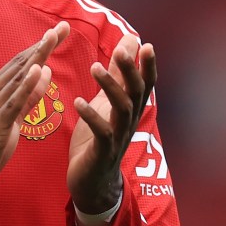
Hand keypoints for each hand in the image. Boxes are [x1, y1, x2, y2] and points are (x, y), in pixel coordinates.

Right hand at [0, 21, 70, 216]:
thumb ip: (27, 99)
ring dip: (36, 57)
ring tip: (52, 37)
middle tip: (63, 26)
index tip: (59, 31)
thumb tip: (44, 72)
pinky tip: (37, 70)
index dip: (40, 47)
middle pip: (21, 65)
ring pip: (17, 78)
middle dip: (43, 45)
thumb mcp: (10, 121)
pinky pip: (13, 103)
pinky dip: (25, 85)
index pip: (21, 64)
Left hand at [67, 34, 155, 213]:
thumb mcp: (107, 103)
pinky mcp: (102, 151)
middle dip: (130, 71)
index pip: (145, 84)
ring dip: (109, 86)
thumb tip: (129, 45)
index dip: (148, 66)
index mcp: (129, 109)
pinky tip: (78, 102)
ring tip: (94, 67)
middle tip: (120, 51)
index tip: (146, 44)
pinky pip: (102, 132)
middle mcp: (128, 121)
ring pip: (122, 108)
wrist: (92, 181)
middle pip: (136, 92)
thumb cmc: (99, 138)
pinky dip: (91, 116)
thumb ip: (117, 76)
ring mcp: (118, 136)